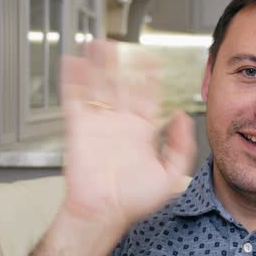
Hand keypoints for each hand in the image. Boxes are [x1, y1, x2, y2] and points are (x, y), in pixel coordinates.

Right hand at [60, 40, 195, 228]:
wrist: (103, 212)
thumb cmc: (134, 201)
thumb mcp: (171, 174)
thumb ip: (182, 146)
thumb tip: (183, 117)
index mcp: (142, 131)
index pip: (147, 96)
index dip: (149, 77)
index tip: (152, 59)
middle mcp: (120, 124)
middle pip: (121, 85)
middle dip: (122, 64)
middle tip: (122, 44)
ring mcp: (99, 124)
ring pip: (98, 86)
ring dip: (98, 65)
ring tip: (99, 44)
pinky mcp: (79, 128)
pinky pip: (74, 99)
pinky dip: (72, 80)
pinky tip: (73, 62)